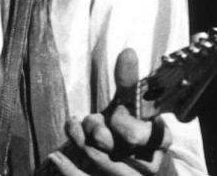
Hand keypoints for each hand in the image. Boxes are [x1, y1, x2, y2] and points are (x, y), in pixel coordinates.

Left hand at [48, 49, 169, 175]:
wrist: (136, 158)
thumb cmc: (134, 126)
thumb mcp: (133, 105)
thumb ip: (129, 82)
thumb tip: (128, 52)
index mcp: (160, 142)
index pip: (137, 135)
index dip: (121, 122)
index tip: (115, 113)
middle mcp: (148, 165)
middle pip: (115, 152)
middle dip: (97, 131)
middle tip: (92, 119)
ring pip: (100, 164)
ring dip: (82, 142)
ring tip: (76, 127)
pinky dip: (68, 169)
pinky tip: (55, 156)